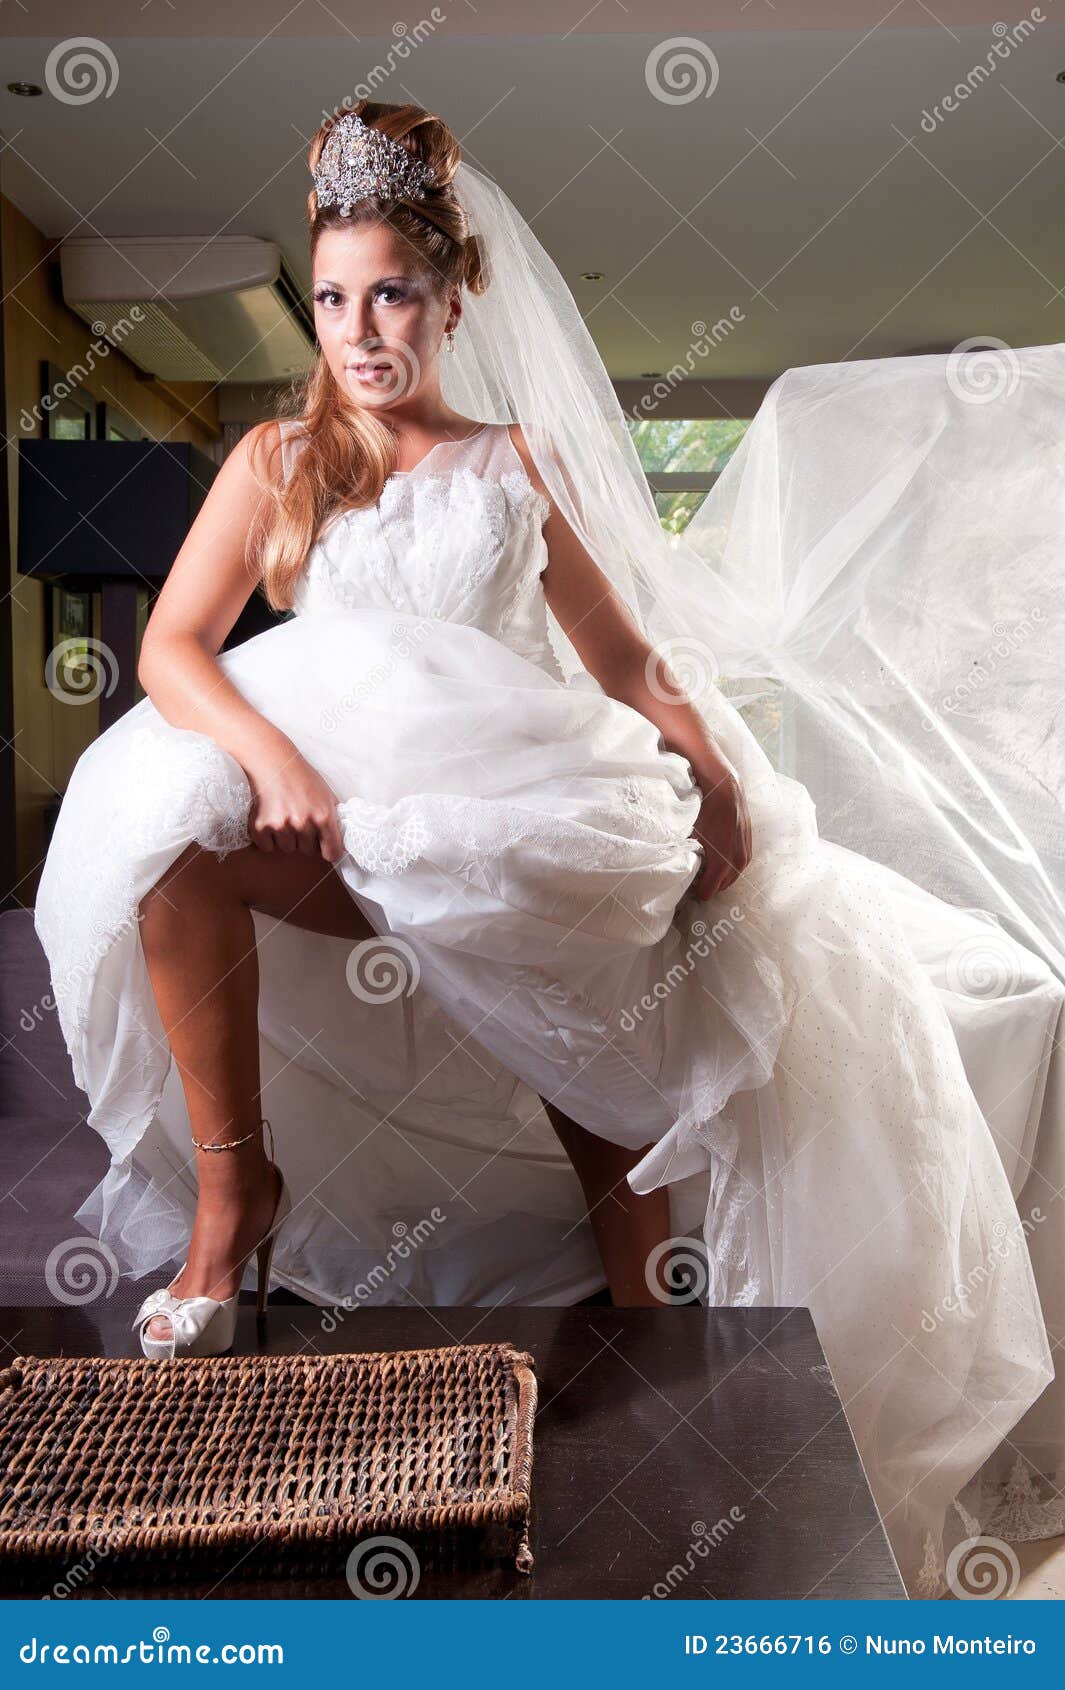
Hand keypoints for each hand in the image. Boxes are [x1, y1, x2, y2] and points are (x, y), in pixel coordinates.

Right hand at [245, 747, 346, 862]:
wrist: (273, 761)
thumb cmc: (301, 776)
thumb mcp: (327, 794)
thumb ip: (334, 818)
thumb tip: (341, 838)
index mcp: (323, 816)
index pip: (332, 852)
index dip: (329, 850)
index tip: (325, 848)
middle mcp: (303, 823)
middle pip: (307, 851)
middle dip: (305, 840)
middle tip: (299, 819)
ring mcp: (281, 826)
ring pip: (288, 849)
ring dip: (286, 838)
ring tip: (285, 816)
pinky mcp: (261, 827)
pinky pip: (268, 847)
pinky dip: (268, 838)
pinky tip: (271, 819)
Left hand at [689, 764, 751, 899]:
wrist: (726, 790)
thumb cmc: (705, 812)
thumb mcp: (691, 836)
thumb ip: (686, 856)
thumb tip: (676, 867)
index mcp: (722, 865)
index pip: (708, 891)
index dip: (696, 890)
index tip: (687, 886)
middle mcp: (737, 863)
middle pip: (721, 886)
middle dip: (708, 884)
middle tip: (695, 878)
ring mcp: (745, 855)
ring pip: (731, 877)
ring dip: (719, 876)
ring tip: (705, 869)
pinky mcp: (749, 847)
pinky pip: (737, 866)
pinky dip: (727, 866)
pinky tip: (717, 858)